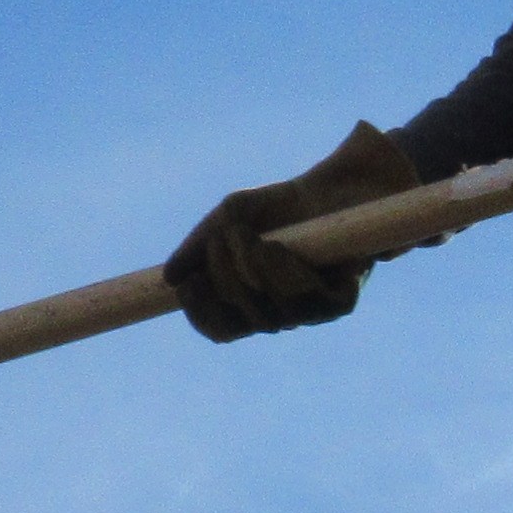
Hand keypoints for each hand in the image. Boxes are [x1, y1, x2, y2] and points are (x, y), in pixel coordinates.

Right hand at [166, 123, 430, 341]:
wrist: (331, 183)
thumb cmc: (279, 205)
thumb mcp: (229, 217)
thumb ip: (198, 247)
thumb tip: (169, 280)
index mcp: (250, 302)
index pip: (221, 329)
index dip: (201, 314)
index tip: (188, 285)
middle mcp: (280, 314)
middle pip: (245, 320)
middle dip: (226, 279)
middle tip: (223, 239)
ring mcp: (312, 311)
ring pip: (277, 314)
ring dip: (254, 274)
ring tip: (249, 237)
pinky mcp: (342, 302)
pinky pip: (310, 302)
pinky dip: (287, 276)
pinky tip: (276, 249)